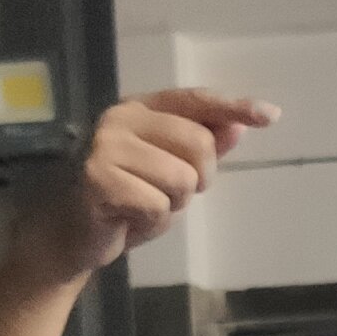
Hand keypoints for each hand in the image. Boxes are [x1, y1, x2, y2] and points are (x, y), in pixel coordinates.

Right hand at [13, 86, 279, 281]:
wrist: (67, 234)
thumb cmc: (121, 201)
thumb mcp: (168, 174)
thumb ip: (201, 150)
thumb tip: (238, 128)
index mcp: (140, 109)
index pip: (195, 100)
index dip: (233, 108)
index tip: (269, 116)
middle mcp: (122, 118)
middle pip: (200, 145)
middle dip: (198, 179)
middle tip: (166, 193)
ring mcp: (107, 145)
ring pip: (182, 179)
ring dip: (172, 204)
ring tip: (141, 205)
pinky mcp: (99, 178)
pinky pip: (158, 205)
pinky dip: (152, 221)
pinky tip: (126, 218)